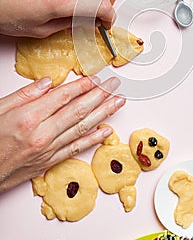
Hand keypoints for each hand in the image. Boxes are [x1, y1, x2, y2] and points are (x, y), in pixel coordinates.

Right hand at [0, 75, 124, 191]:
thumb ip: (26, 94)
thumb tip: (49, 82)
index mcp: (29, 117)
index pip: (64, 96)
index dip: (84, 85)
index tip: (97, 77)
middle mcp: (42, 134)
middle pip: (78, 110)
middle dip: (100, 95)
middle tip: (115, 84)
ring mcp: (48, 149)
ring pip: (82, 128)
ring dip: (104, 113)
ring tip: (118, 102)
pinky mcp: (49, 162)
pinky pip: (76, 148)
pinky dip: (93, 139)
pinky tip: (106, 131)